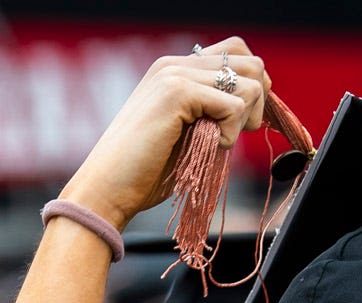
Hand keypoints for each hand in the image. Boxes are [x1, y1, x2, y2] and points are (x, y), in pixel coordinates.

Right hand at [58, 37, 269, 232]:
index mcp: (174, 70)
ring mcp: (174, 74)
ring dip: (243, 119)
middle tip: (235, 134)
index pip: (235, 53)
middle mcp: (174, 64)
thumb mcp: (186, 134)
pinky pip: (234, 104)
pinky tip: (208, 147)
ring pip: (249, 82)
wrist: (105, 191)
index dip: (252, 85)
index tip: (243, 120)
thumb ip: (211, 112)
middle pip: (251, 63)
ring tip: (217, 143)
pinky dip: (230, 133)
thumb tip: (255, 107)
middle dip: (256, 102)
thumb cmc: (142, 173)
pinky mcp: (177, 92)